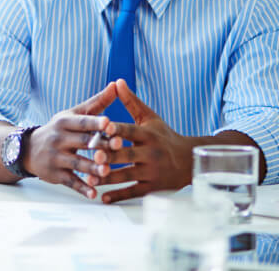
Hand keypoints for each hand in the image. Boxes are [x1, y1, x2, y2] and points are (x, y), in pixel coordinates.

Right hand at [23, 82, 122, 199]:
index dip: (95, 122)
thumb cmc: (60, 129)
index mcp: (64, 122)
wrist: (29, 149)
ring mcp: (55, 158)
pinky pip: (70, 181)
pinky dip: (82, 188)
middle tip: (118, 146)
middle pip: (82, 142)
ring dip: (92, 168)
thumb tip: (116, 85)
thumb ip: (97, 102)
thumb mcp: (73, 114)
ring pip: (76, 163)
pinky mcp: (55, 174)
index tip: (109, 122)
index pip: (81, 121)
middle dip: (100, 145)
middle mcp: (58, 139)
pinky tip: (94, 194)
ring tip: (107, 172)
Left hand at [94, 79, 193, 202]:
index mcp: (148, 134)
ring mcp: (152, 171)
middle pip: (126, 154)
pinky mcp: (152, 187)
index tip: (103, 127)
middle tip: (92, 156)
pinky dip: (118, 195)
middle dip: (109, 155)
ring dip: (108, 177)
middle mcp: (151, 153)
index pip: (130, 130)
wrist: (189, 160)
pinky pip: (133, 191)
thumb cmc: (164, 136)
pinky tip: (103, 197)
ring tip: (90, 178)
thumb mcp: (150, 117)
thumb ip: (131, 102)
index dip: (117, 129)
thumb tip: (117, 82)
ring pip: (127, 175)